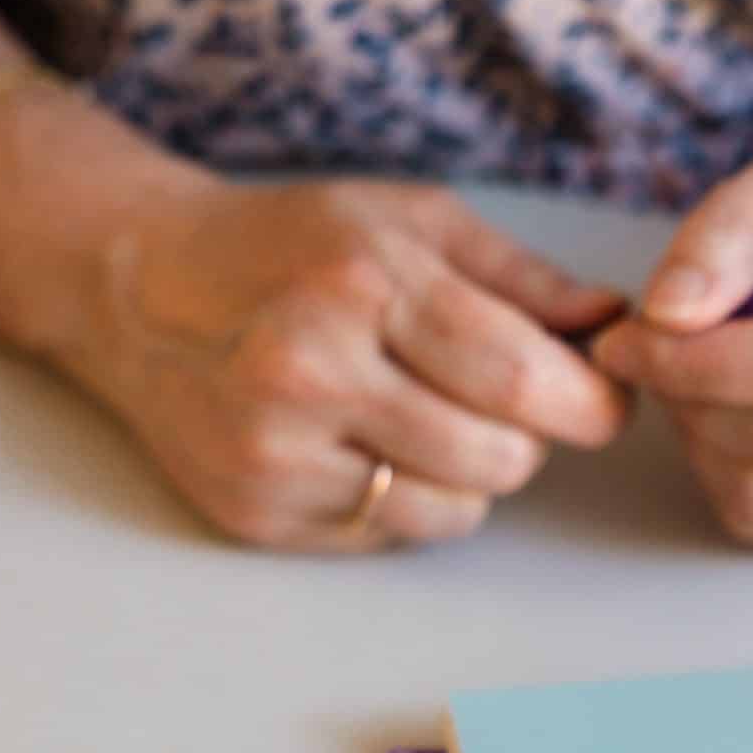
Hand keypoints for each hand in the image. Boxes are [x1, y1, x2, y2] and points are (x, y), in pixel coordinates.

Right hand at [54, 176, 628, 549]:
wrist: (134, 284)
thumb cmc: (290, 247)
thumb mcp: (408, 220)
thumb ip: (521, 278)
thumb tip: (618, 324)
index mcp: (363, 283)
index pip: (518, 376)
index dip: (588, 404)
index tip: (605, 404)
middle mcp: (312, 370)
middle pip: (498, 456)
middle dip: (529, 439)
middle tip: (504, 404)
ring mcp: (277, 451)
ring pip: (455, 510)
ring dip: (471, 476)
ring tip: (426, 418)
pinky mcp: (256, 512)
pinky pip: (389, 532)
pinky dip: (405, 499)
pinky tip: (364, 444)